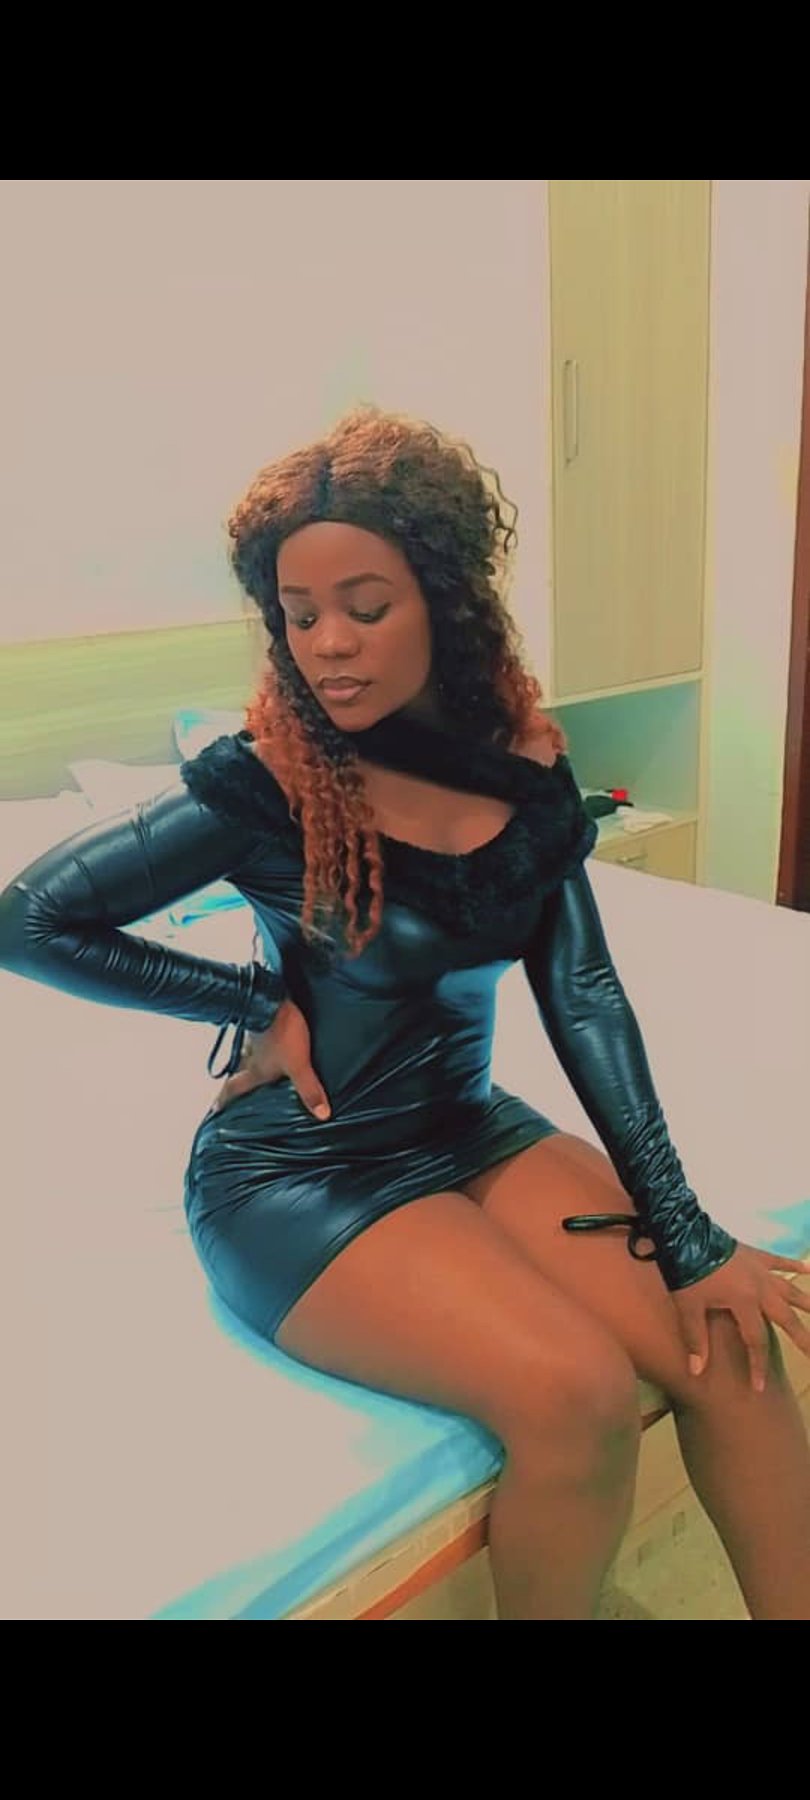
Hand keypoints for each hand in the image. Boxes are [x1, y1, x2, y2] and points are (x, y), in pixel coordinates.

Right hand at [208, 996, 330, 1120]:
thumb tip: (321, 1114)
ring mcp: (253, 1036)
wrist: (272, 996)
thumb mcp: (298, 1064)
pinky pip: (258, 1036)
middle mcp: (249, 1054)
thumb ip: (309, 1088)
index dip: (224, 1101)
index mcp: (254, 1070)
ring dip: (248, 1059)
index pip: (233, 1089)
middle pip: (238, 1071)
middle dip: (235, 1081)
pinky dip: (261, 1041)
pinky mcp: (262, 1021)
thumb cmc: (282, 1032)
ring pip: (247, 1053)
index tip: (214, 1110)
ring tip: (253, 1064)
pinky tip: (269, 1039)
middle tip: (232, 1090)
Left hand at [672, 1241, 809, 1393]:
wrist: (685, 1235)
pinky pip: (779, 1261)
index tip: (759, 1387)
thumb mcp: (688, 1308)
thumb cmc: (686, 1273)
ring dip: (805, 1301)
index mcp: (745, 1303)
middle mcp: (760, 1288)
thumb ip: (696, 1339)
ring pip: (790, 1288)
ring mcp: (760, 1270)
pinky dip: (793, 1265)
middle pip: (785, 1317)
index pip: (756, 1341)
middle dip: (801, 1336)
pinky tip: (808, 1269)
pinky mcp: (755, 1255)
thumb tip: (697, 1371)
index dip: (757, 1365)